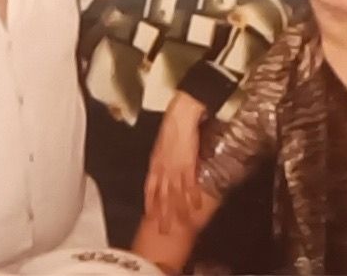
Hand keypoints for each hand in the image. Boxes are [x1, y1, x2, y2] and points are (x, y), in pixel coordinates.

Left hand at [144, 93, 205, 231]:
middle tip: (162, 231)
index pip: (150, 188)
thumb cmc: (172, 126)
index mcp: (155, 164)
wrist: (181, 115)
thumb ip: (162, 158)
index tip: (150, 216)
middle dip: (162, 215)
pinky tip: (196, 207)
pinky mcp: (188, 165)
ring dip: (176, 211)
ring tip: (179, 225)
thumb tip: (163, 167)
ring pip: (174, 195)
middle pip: (161, 197)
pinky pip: (190, 185)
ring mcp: (175, 168)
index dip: (150, 203)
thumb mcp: (162, 145)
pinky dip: (193, 197)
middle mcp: (163, 169)